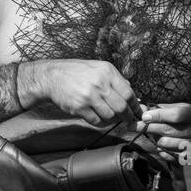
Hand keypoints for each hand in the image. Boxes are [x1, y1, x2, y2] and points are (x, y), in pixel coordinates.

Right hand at [21, 59, 142, 127]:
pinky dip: (101, 123)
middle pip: (122, 107)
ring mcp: (89, 96)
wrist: (52, 76)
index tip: (139, 112)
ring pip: (110, 116)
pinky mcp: (79, 107)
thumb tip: (132, 92)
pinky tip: (99, 118)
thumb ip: (116, 79)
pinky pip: (96, 121)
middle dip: (127, 116)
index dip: (136, 106)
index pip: (129, 93)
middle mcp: (100, 84)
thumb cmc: (76, 72)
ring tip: (111, 117)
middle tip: (128, 120)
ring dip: (113, 120)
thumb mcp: (99, 68)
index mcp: (108, 72)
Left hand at [139, 103, 190, 166]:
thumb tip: (141, 108)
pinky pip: (168, 155)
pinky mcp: (188, 157)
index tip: (144, 116)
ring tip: (155, 134)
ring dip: (156, 139)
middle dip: (147, 127)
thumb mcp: (180, 107)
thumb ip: (162, 108)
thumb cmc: (189, 118)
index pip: (175, 115)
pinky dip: (161, 150)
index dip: (158, 116)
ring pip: (165, 144)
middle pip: (167, 130)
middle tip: (132, 126)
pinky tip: (163, 145)